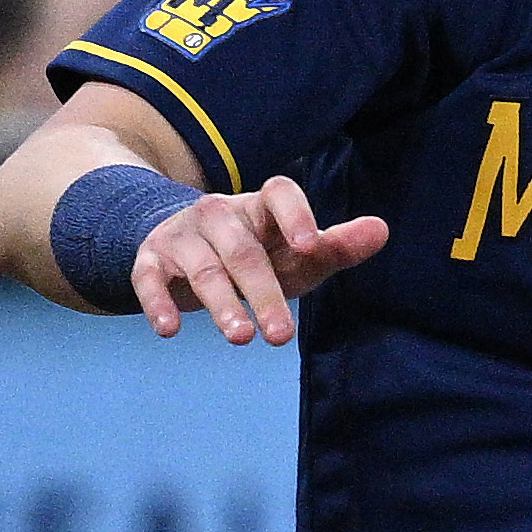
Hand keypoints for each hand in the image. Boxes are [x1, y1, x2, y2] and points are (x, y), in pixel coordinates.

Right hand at [134, 175, 388, 346]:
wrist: (181, 248)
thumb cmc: (256, 255)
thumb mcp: (295, 254)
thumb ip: (336, 247)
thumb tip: (382, 230)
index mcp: (261, 206)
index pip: (280, 193)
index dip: (295, 215)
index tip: (309, 246)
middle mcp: (219, 213)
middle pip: (244, 251)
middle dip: (264, 293)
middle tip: (283, 336)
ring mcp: (182, 235)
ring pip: (204, 269)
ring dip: (222, 305)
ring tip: (242, 338)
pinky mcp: (150, 259)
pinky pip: (149, 279)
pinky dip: (158, 303)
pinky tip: (169, 329)